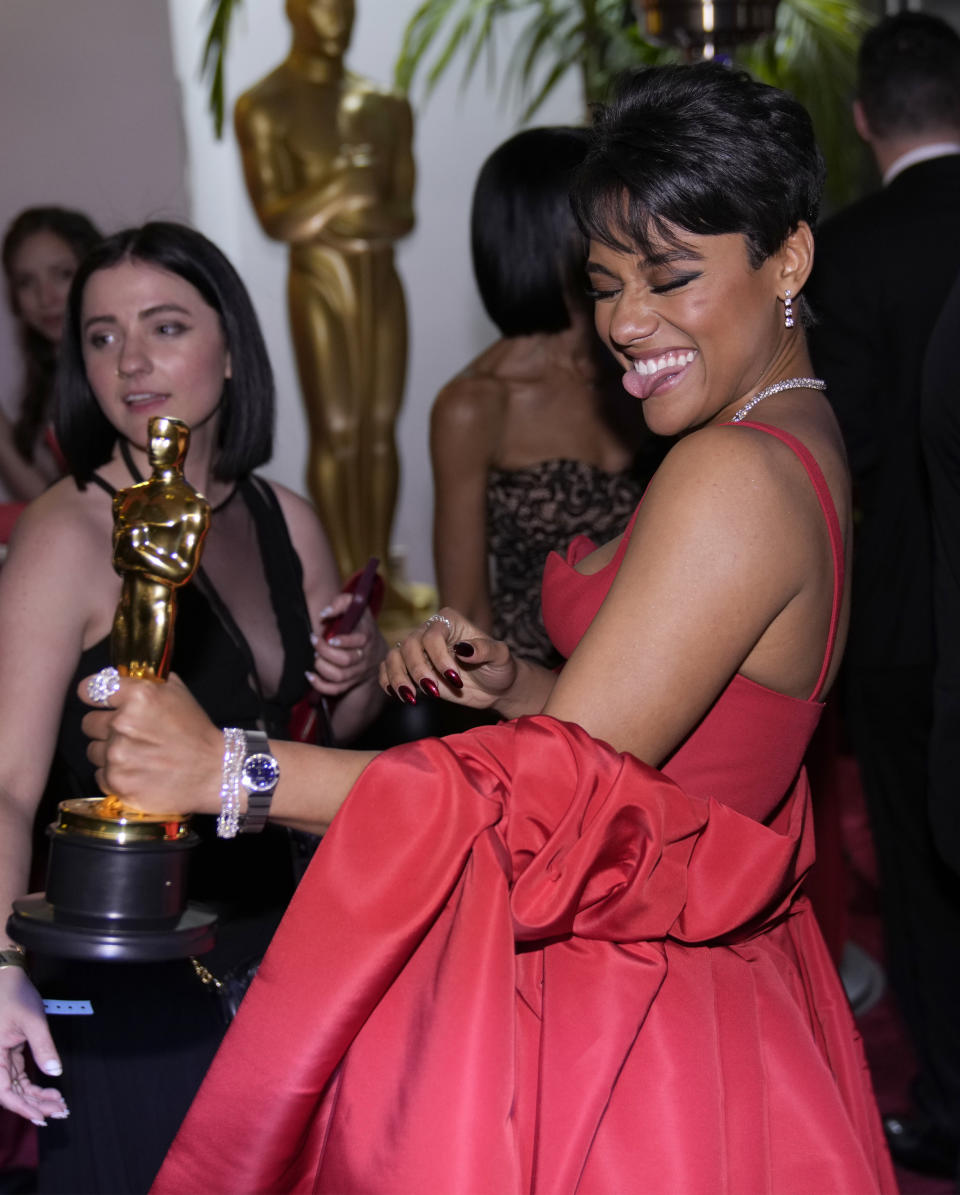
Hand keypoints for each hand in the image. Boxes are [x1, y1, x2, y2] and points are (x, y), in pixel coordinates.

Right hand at [0, 968, 67, 1124]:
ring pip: (17, 1086)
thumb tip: (55, 1071)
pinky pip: (19, 1076)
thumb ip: (43, 1047)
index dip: (21, 1107)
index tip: (41, 1117)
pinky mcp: (9, 1053)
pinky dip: (33, 1085)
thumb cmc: (15, 995)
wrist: (7, 977)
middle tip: (59, 1111)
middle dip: (34, 1105)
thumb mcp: (32, 1020)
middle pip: (12, 1092)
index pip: (4, 1091)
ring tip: (58, 1104)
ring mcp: (2, 1058)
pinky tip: (50, 1091)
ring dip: (36, 1097)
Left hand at [79, 673, 221, 816]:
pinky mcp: (117, 783)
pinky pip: (100, 775)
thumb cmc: (197, 733)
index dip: (93, 695)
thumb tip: (121, 677)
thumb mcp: (178, 694)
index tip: (99, 702)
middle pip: (88, 723)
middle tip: (130, 734)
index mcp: (138, 696)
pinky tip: (138, 773)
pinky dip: (115, 775)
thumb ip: (147, 683)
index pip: (90, 689)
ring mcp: (118, 756)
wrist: (214, 773)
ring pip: (93, 751)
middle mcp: (123, 723)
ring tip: (137, 756)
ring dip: (109, 753)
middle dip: (105, 727)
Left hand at [309, 599, 385, 697]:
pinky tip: (309, 675)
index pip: (358, 642)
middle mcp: (364, 656)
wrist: (376, 649)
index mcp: (367, 637)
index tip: (330, 638)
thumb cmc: (360, 624)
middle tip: (314, 641)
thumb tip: (324, 614)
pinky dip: (320, 685)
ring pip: (339, 676)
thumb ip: (342, 602)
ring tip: (314, 657)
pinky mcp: (350, 683)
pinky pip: (335, 690)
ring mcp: (358, 672)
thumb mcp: (357, 608)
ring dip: (322, 667)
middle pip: (346, 660)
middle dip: (325, 652)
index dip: (343, 641)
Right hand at [379, 607, 516, 709]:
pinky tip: (399, 695)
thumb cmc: (499, 668)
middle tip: (434, 691)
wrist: (495, 688)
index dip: (438, 657)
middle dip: (418, 670)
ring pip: (394, 656)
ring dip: (398, 677)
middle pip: (409, 645)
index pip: (432, 635)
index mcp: (450, 621)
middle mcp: (430, 631)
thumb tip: (462, 649)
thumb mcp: (501, 657)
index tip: (455, 679)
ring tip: (410, 697)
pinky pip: (388, 670)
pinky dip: (388, 681)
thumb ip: (486, 649)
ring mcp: (419, 651)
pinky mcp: (411, 669)